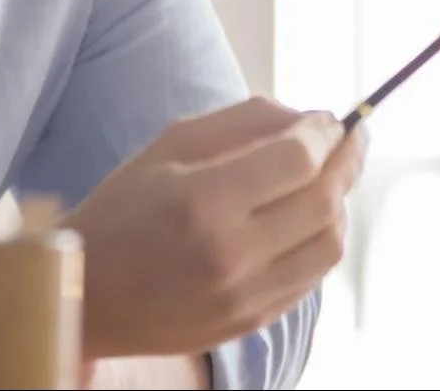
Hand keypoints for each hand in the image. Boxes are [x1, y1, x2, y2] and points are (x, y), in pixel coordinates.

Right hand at [60, 97, 366, 360]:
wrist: (87, 294)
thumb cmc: (122, 209)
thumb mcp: (168, 147)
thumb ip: (241, 122)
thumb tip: (308, 118)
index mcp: (202, 202)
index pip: (297, 160)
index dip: (325, 133)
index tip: (330, 119)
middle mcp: (229, 254)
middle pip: (323, 200)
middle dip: (347, 160)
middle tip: (352, 138)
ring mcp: (244, 296)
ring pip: (328, 244)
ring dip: (339, 203)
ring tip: (332, 178)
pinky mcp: (251, 321)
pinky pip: (311, 277)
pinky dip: (320, 240)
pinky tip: (308, 218)